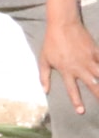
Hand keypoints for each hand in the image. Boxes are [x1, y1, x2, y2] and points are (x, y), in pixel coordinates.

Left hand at [38, 0, 98, 114]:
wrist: (63, 25)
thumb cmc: (51, 43)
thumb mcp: (43, 61)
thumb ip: (44, 77)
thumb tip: (45, 91)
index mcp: (66, 71)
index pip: (73, 90)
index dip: (77, 101)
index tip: (81, 112)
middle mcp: (79, 67)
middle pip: (92, 84)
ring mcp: (89, 58)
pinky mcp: (95, 50)